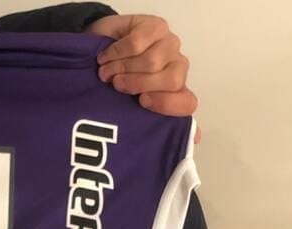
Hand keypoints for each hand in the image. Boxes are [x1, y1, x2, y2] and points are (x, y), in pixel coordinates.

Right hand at [86, 14, 201, 141]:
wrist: (96, 49)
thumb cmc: (114, 82)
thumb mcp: (130, 108)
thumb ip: (157, 124)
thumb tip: (195, 139)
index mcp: (176, 92)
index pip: (188, 102)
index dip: (167, 104)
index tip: (142, 102)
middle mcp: (178, 67)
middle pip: (172, 80)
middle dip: (138, 84)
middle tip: (117, 86)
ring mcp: (169, 45)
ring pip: (152, 62)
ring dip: (122, 69)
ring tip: (107, 72)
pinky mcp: (156, 27)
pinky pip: (137, 44)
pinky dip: (116, 53)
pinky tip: (106, 57)